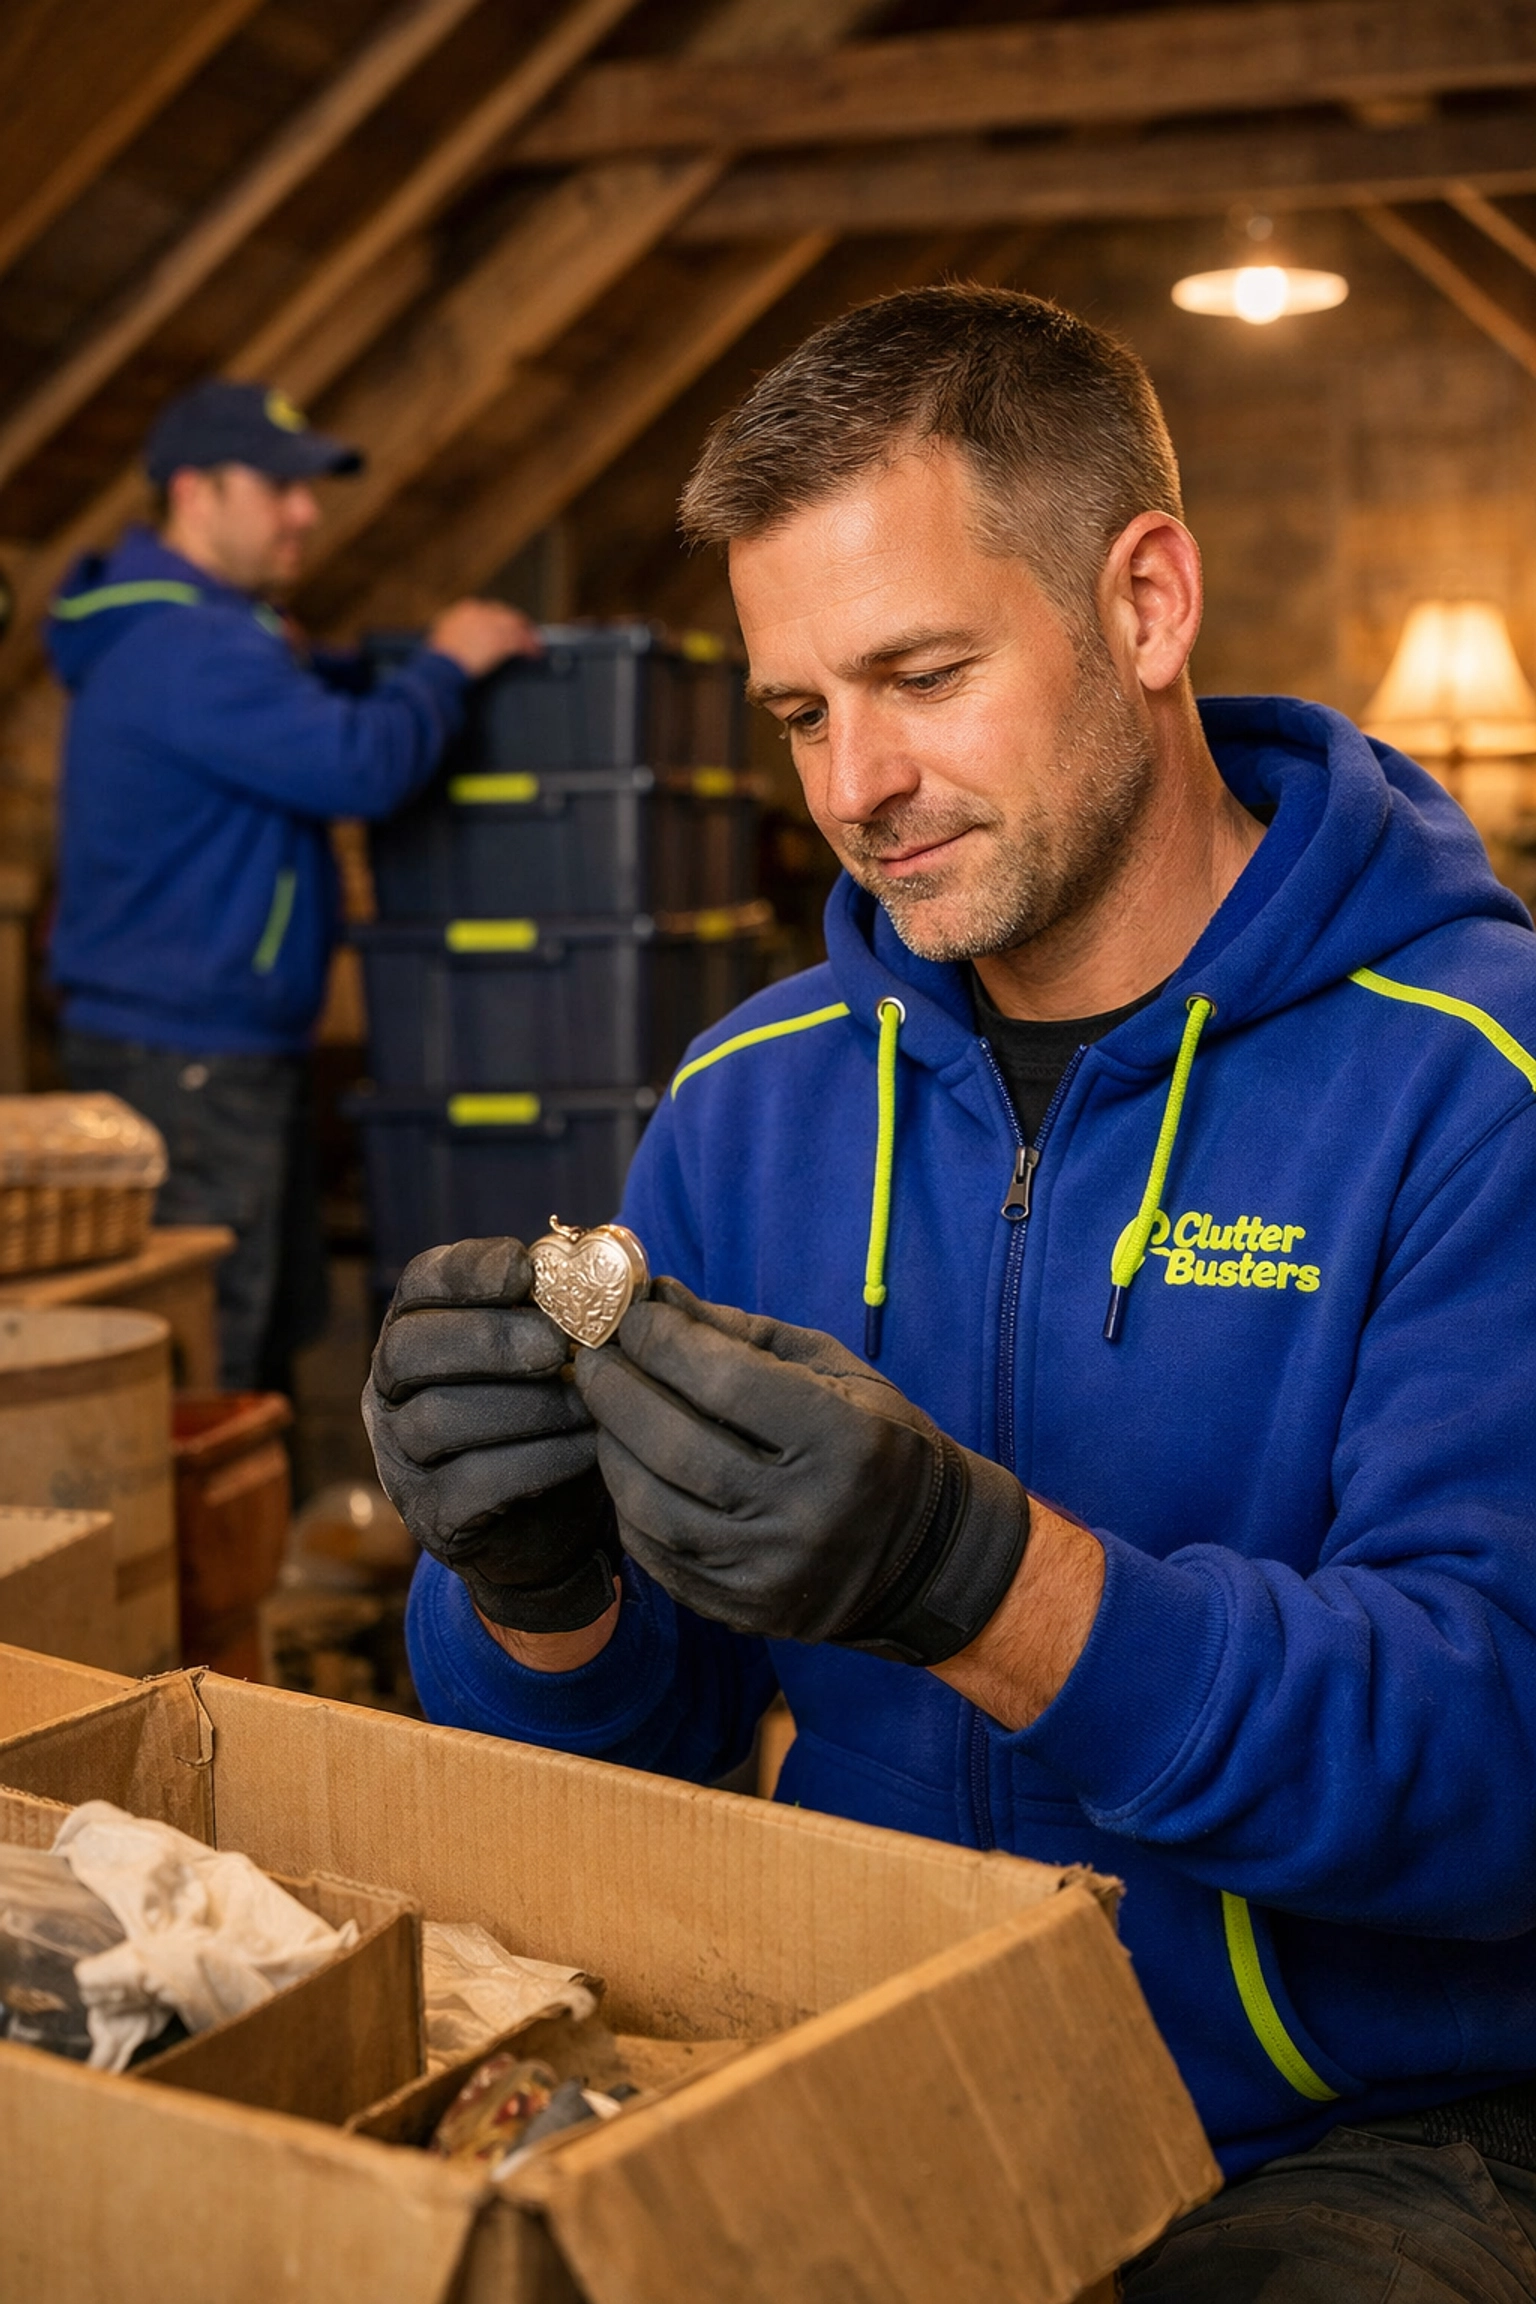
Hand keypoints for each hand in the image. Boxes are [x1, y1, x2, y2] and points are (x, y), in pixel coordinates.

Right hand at [362, 1237, 619, 1631]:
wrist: (550, 1526)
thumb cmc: (551, 1418)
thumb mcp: (554, 1357)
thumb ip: (567, 1312)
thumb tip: (624, 1272)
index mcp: (416, 1333)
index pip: (419, 1284)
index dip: (467, 1270)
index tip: (524, 1267)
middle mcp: (389, 1392)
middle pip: (409, 1349)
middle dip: (488, 1339)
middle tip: (557, 1343)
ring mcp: (400, 1458)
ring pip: (439, 1418)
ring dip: (526, 1405)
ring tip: (588, 1402)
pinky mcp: (433, 1517)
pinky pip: (473, 1484)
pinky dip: (539, 1461)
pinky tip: (588, 1449)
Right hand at [426, 599, 541, 677]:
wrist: (440, 668)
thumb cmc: (440, 659)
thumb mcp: (446, 637)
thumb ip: (459, 631)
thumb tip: (469, 637)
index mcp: (466, 609)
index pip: (492, 610)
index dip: (503, 619)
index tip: (509, 626)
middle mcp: (481, 613)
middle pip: (507, 615)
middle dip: (519, 626)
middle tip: (528, 635)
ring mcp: (491, 626)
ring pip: (517, 628)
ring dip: (528, 638)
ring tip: (535, 646)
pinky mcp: (500, 641)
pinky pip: (521, 642)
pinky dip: (529, 648)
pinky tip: (534, 654)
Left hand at [573, 1280, 1027, 1662]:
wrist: (924, 1557)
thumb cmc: (875, 1440)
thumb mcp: (832, 1371)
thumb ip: (742, 1334)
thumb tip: (657, 1296)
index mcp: (843, 1440)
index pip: (725, 1380)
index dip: (662, 1340)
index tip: (631, 1315)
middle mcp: (806, 1513)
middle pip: (676, 1445)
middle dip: (618, 1390)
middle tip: (593, 1355)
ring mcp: (770, 1571)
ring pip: (652, 1507)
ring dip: (611, 1448)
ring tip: (603, 1411)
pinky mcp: (743, 1612)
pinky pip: (656, 1555)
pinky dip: (627, 1505)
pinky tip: (624, 1467)